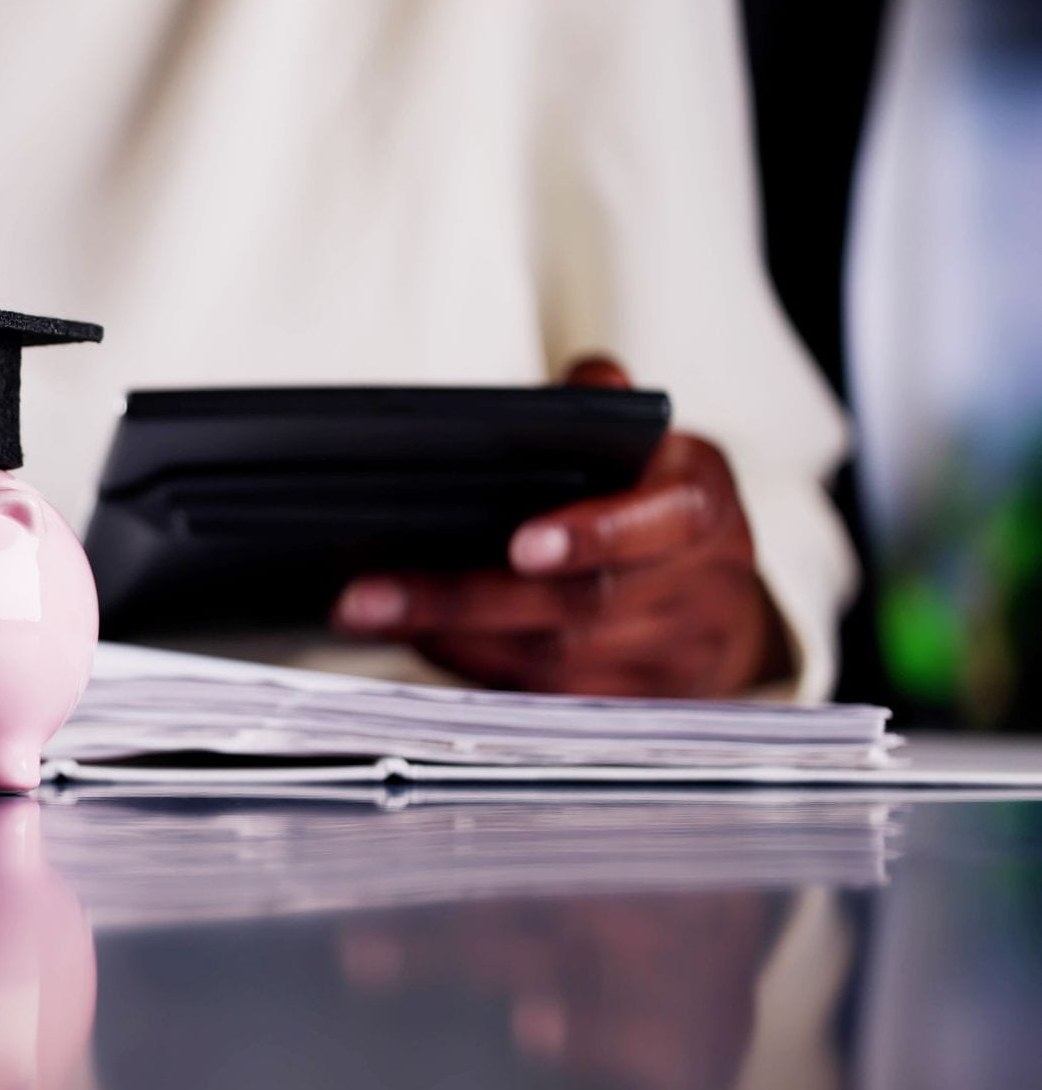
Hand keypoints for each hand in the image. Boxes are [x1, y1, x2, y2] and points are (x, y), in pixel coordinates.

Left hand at [331, 359, 784, 696]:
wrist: (720, 606)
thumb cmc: (663, 513)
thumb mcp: (653, 446)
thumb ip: (609, 407)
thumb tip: (589, 383)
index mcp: (700, 508)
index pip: (656, 523)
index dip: (593, 535)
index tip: (522, 544)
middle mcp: (695, 587)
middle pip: (577, 604)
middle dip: (466, 599)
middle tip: (371, 593)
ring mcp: (669, 656)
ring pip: (552, 660)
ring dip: (453, 639)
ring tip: (370, 612)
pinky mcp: (633, 706)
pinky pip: (544, 701)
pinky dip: (474, 670)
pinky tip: (415, 641)